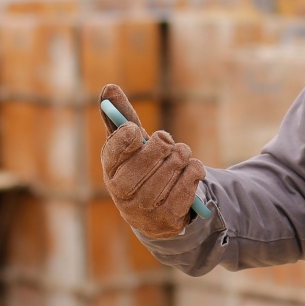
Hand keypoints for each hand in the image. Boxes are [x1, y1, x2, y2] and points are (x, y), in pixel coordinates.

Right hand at [99, 84, 205, 237]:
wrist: (154, 214)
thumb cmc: (140, 169)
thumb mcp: (131, 146)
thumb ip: (122, 117)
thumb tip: (109, 88)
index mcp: (110, 169)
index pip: (114, 149)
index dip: (126, 136)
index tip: (136, 129)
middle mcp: (122, 192)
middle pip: (151, 153)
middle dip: (165, 143)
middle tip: (169, 143)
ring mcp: (145, 207)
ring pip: (174, 165)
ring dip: (183, 155)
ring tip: (181, 157)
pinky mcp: (168, 217)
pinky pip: (190, 181)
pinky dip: (195, 171)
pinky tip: (191, 172)